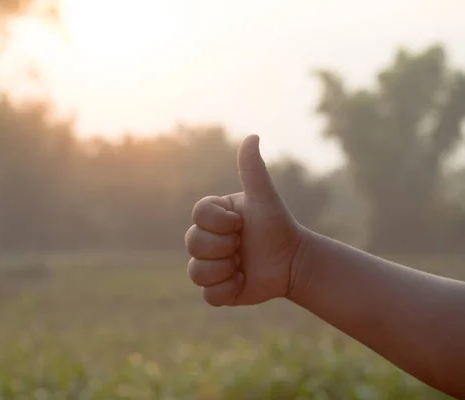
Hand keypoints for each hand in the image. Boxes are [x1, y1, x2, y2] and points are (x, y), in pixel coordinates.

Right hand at [184, 134, 304, 305]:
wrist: (293, 262)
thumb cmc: (278, 226)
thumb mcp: (264, 198)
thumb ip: (253, 170)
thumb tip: (252, 136)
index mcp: (212, 216)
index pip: (198, 216)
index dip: (220, 223)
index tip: (241, 224)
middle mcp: (206, 239)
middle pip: (193, 243)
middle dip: (224, 246)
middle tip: (243, 245)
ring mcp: (209, 265)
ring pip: (196, 272)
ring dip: (225, 269)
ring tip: (243, 264)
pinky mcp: (217, 290)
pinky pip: (208, 295)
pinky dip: (228, 290)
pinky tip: (243, 281)